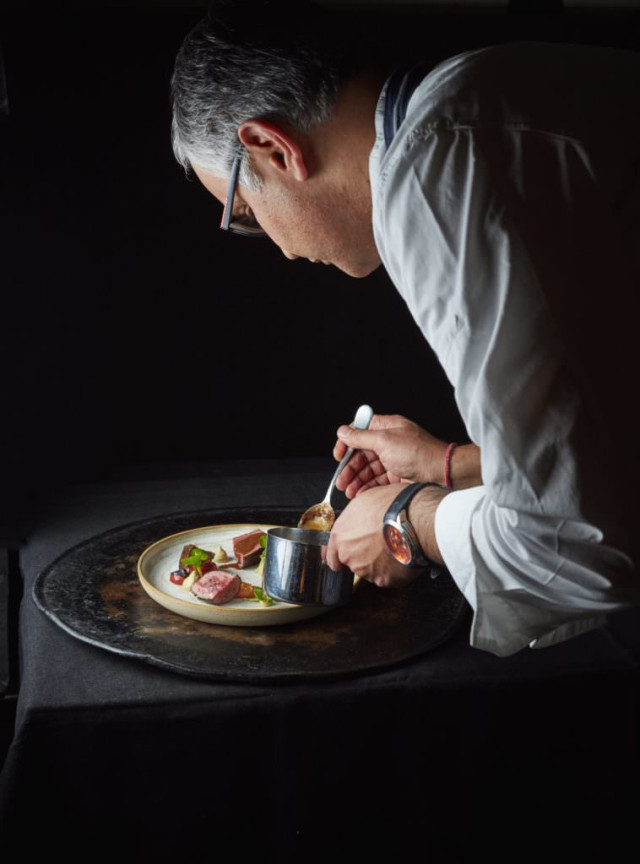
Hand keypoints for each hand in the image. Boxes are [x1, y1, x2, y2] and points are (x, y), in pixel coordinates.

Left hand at [326, 484, 446, 587]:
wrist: (415, 520)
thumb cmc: (393, 505)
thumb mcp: (365, 500)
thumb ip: (354, 517)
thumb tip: (357, 519)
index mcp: (341, 535)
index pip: (330, 555)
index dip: (338, 556)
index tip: (343, 557)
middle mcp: (349, 555)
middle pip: (351, 562)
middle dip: (362, 557)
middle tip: (378, 545)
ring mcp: (366, 570)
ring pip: (369, 570)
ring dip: (378, 562)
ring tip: (393, 546)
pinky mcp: (384, 580)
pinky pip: (386, 577)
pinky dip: (392, 570)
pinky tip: (401, 555)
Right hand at [333, 414, 481, 498]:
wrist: (443, 473)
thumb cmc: (419, 453)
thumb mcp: (385, 441)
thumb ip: (361, 437)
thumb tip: (343, 432)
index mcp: (387, 427)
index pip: (360, 431)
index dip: (347, 443)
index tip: (338, 456)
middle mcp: (389, 441)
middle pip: (362, 453)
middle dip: (350, 468)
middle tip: (341, 481)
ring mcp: (394, 458)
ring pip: (369, 469)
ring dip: (357, 479)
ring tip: (348, 491)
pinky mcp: (398, 474)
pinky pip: (378, 480)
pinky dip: (368, 487)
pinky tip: (360, 494)